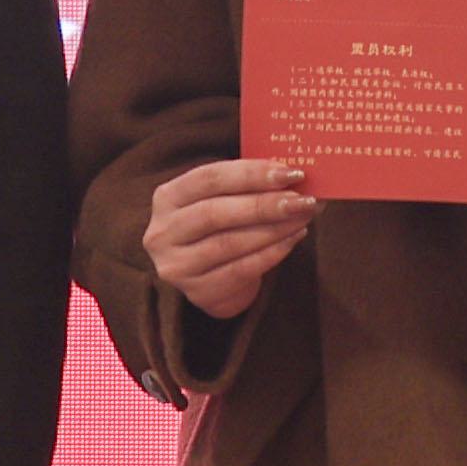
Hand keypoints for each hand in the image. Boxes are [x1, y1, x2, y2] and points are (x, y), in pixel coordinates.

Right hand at [145, 157, 316, 322]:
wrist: (209, 277)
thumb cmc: (220, 228)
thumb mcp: (223, 201)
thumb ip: (250, 187)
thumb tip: (296, 177)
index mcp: (168, 197)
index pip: (208, 178)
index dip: (250, 174)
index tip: (288, 173)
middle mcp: (164, 231)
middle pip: (215, 213)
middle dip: (264, 204)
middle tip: (301, 200)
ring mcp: (177, 265)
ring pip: (228, 243)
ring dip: (273, 229)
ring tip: (302, 218)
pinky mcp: (198, 292)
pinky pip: (239, 271)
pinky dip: (271, 254)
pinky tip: (292, 240)